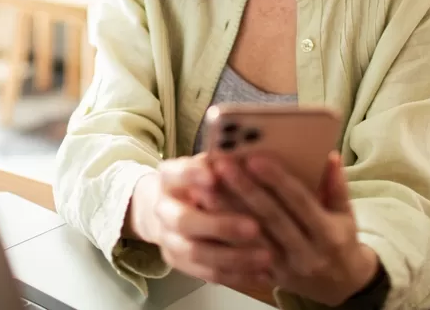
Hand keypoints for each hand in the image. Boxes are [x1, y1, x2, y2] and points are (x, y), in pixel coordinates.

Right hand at [125, 154, 274, 287]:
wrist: (167, 208)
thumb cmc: (198, 181)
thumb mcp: (205, 164)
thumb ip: (221, 161)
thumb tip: (246, 153)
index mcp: (168, 178)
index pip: (176, 174)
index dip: (193, 175)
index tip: (213, 175)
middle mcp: (162, 209)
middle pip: (185, 221)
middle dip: (220, 225)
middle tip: (254, 227)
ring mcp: (168, 239)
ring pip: (197, 253)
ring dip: (234, 257)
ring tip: (267, 257)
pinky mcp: (180, 263)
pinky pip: (207, 273)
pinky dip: (236, 276)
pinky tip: (262, 275)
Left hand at [214, 151, 379, 306]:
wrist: (342, 286)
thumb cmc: (341, 241)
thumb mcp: (346, 214)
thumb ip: (336, 185)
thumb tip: (329, 154)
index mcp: (327, 234)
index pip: (300, 201)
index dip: (277, 180)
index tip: (255, 158)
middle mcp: (306, 253)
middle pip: (271, 217)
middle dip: (245, 189)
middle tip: (223, 166)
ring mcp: (285, 268)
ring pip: (251, 237)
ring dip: (227, 211)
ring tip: (206, 187)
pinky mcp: (268, 276)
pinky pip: (242, 256)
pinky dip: (224, 235)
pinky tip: (208, 216)